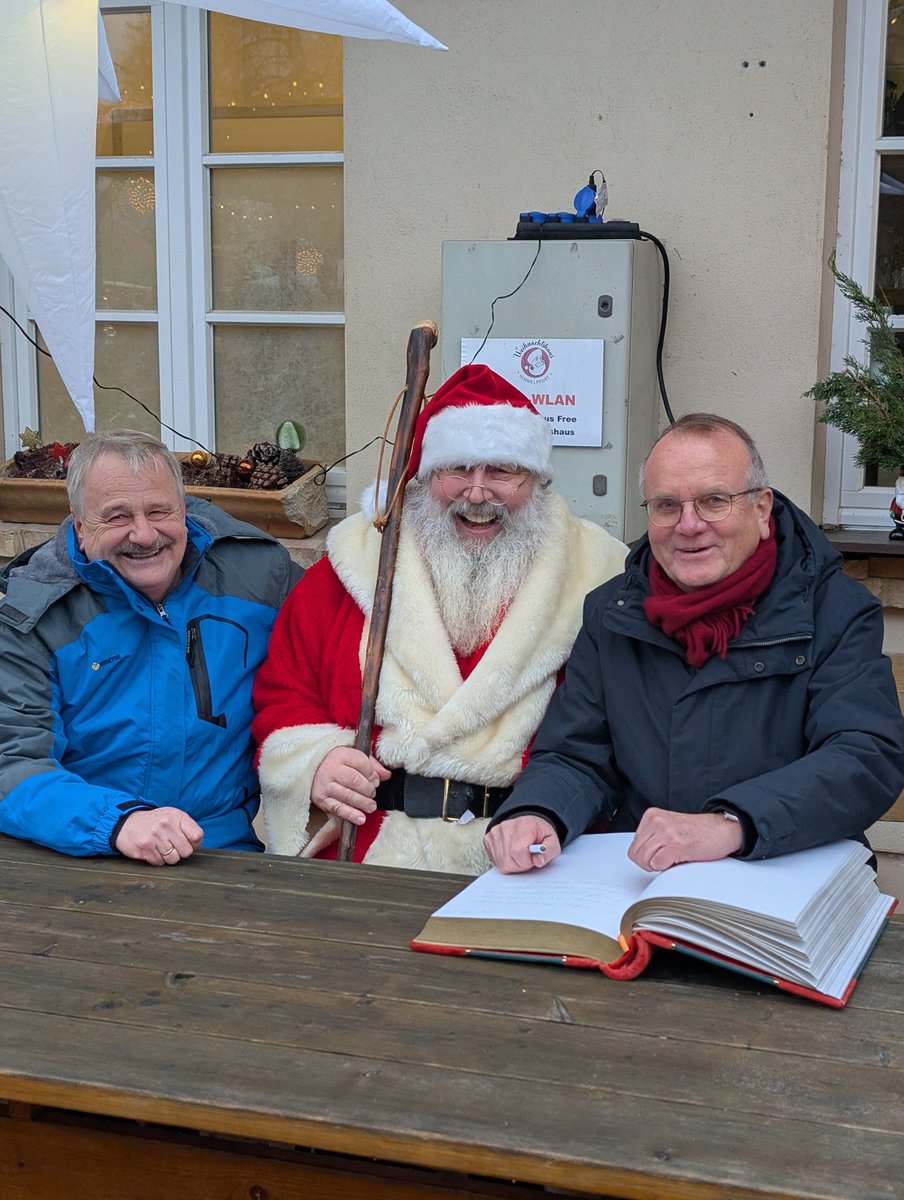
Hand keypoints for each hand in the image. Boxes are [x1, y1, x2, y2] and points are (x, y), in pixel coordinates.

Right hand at [115, 808, 203, 865]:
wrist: (127, 823)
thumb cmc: (154, 822)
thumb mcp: (172, 817)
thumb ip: (187, 827)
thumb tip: (198, 843)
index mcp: (176, 816)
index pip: (197, 835)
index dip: (195, 843)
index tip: (189, 842)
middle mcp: (166, 825)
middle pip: (186, 851)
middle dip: (181, 852)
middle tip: (172, 846)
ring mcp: (155, 837)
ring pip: (173, 859)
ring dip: (168, 857)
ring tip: (161, 848)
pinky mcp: (145, 848)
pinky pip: (159, 862)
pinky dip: (157, 860)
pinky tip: (152, 850)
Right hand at [311, 747, 390, 824]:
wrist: (312, 770)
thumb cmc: (337, 764)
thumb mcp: (353, 757)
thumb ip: (372, 765)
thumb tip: (387, 775)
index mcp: (340, 754)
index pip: (361, 762)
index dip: (372, 774)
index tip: (376, 781)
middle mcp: (331, 769)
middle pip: (355, 780)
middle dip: (368, 789)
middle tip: (373, 794)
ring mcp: (325, 785)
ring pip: (347, 795)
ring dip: (363, 803)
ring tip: (371, 806)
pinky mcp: (321, 799)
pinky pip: (338, 808)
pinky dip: (351, 815)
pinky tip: (361, 818)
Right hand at [484, 815, 560, 873]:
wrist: (529, 823)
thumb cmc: (539, 833)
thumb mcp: (552, 841)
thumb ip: (549, 851)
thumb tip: (538, 860)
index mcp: (524, 825)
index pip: (518, 851)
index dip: (527, 861)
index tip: (533, 857)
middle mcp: (506, 827)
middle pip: (509, 861)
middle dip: (520, 865)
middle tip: (527, 857)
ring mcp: (495, 833)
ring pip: (502, 863)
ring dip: (513, 864)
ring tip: (520, 854)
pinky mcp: (488, 839)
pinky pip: (495, 860)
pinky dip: (504, 860)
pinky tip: (511, 853)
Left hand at [627, 808, 743, 871]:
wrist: (721, 829)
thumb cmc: (698, 832)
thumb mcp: (667, 827)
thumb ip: (651, 837)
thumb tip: (638, 856)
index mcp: (651, 816)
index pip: (633, 846)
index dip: (646, 856)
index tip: (660, 853)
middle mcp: (656, 821)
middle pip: (636, 855)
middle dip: (650, 863)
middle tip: (666, 857)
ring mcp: (665, 832)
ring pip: (645, 861)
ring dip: (659, 865)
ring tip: (674, 856)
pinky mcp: (675, 844)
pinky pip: (658, 865)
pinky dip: (668, 867)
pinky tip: (680, 858)